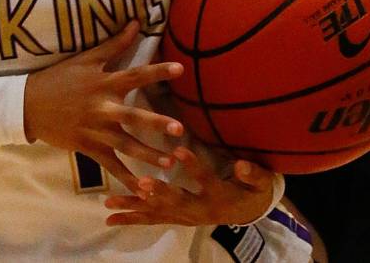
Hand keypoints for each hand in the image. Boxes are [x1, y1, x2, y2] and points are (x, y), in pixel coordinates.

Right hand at [23, 20, 184, 191]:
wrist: (26, 105)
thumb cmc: (59, 78)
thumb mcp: (86, 59)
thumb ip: (114, 44)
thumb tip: (136, 22)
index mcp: (104, 84)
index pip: (136, 75)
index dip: (158, 71)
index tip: (181, 68)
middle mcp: (102, 108)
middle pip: (133, 116)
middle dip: (156, 123)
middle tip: (179, 130)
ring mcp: (95, 130)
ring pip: (125, 146)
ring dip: (147, 155)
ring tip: (169, 163)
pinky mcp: (87, 148)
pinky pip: (110, 165)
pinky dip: (125, 178)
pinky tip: (143, 190)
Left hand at [104, 147, 275, 226]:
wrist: (246, 212)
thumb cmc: (252, 190)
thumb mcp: (259, 182)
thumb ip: (253, 174)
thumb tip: (242, 165)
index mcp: (219, 196)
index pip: (205, 179)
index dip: (193, 166)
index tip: (178, 150)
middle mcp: (199, 210)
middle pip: (177, 202)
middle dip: (159, 192)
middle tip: (141, 182)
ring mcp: (185, 216)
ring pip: (158, 213)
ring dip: (134, 207)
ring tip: (110, 203)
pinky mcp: (176, 218)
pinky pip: (152, 219)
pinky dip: (131, 218)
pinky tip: (110, 217)